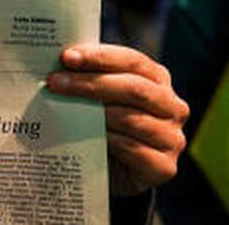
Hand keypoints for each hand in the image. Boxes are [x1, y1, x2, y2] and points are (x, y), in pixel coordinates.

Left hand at [47, 44, 188, 195]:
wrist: (113, 171)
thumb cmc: (105, 125)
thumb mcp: (101, 97)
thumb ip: (90, 77)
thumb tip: (60, 63)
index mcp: (158, 79)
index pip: (132, 61)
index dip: (100, 57)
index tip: (67, 57)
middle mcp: (172, 106)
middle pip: (134, 88)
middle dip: (91, 83)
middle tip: (56, 82)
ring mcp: (172, 138)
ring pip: (131, 119)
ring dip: (93, 112)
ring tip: (62, 108)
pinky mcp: (164, 167)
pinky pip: (132, 149)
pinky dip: (106, 140)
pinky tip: (82, 135)